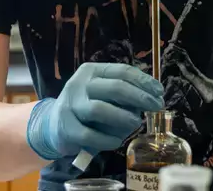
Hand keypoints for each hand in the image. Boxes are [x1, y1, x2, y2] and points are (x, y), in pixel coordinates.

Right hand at [26, 63, 163, 159]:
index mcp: (91, 71)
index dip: (144, 81)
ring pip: (100, 110)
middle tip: (156, 107)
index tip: (159, 92)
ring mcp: (70, 105)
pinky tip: (117, 142)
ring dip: (123, 118)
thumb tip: (153, 97)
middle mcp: (79, 84)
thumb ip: (123, 93)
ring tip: (135, 124)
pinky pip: (90, 135)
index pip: (122, 71)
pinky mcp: (66, 128)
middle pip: (114, 87)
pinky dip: (107, 140)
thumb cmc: (87, 107)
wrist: (52, 125)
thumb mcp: (102, 93)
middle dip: (139, 97)